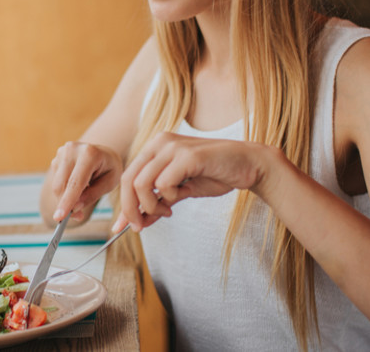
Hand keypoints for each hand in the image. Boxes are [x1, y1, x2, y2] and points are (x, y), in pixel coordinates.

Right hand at [47, 141, 122, 222]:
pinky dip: (64, 190)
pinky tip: (77, 186)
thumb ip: (92, 195)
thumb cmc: (110, 168)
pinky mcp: (56, 158)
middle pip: (61, 185)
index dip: (67, 201)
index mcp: (90, 154)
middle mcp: (72, 150)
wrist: (104, 153)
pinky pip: (56, 181)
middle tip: (78, 216)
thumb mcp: (109, 183)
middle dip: (66, 204)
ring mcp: (62, 152)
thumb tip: (74, 208)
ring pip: (56, 185)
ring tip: (83, 196)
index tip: (59, 218)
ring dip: (65, 198)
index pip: (75, 183)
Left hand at [113, 131, 275, 231]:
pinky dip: (168, 197)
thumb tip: (138, 221)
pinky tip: (180, 198)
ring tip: (167, 211)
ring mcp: (173, 147)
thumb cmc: (215, 175)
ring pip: (142, 183)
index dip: (123, 204)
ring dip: (151, 206)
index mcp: (156, 147)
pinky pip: (163, 184)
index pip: (129, 176)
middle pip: (129, 179)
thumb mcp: (180, 191)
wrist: (249, 165)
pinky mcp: (187, 156)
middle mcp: (160, 142)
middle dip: (130, 209)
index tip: (121, 227)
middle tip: (140, 227)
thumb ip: (159, 202)